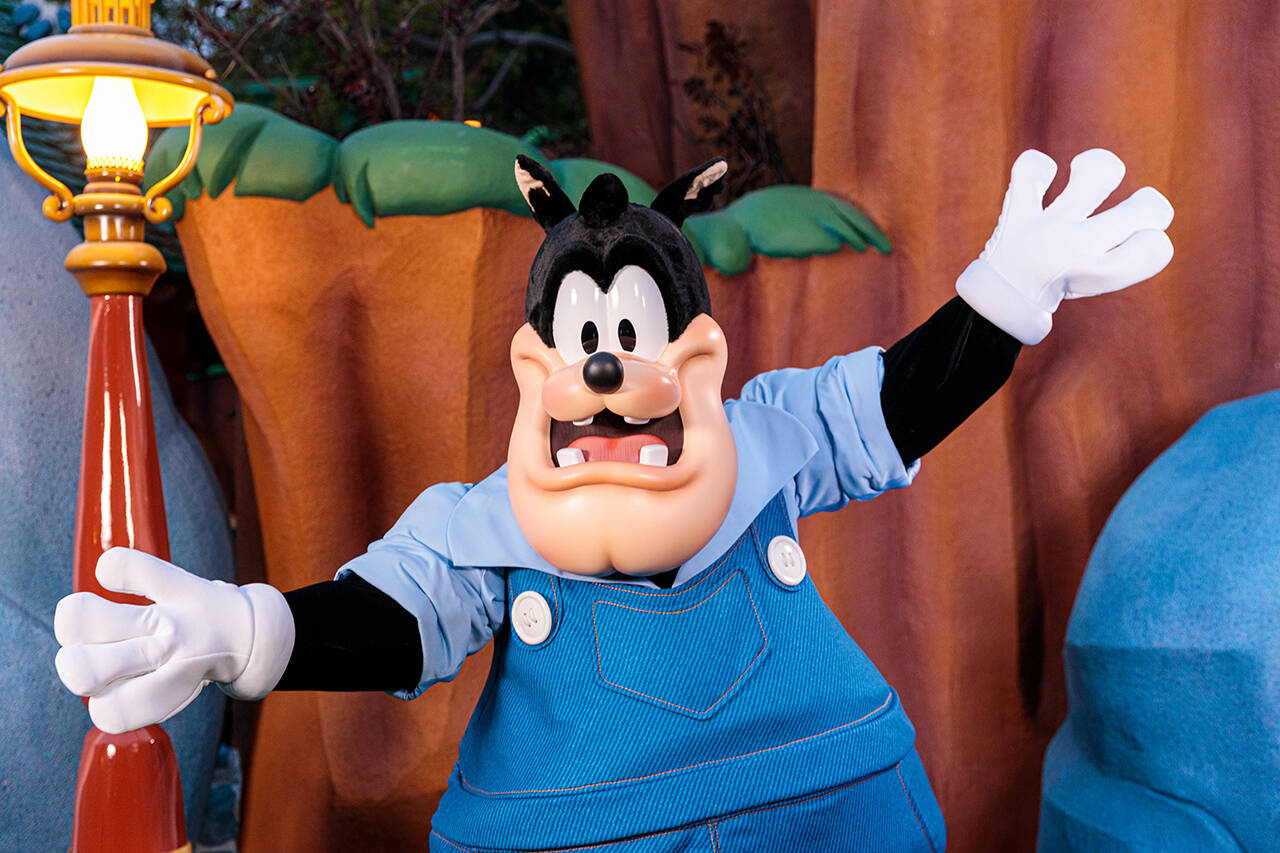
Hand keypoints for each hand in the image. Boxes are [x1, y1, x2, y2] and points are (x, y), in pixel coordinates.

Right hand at [54, 548, 293, 733]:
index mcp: (165, 690)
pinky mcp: (178, 583)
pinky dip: (113, 567)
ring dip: (75, 620)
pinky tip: (113, 575)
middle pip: (84, 670)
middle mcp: (166, 654)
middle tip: (93, 655)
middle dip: (72, 666)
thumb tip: (79, 675)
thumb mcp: (170, 697)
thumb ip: (126, 697)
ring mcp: (172, 617)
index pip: (108, 712)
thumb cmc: (195, 667)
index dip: (99, 703)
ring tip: (95, 620)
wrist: (254, 633)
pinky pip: (132, 566)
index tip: (114, 690)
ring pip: (87, 618)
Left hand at [956, 148, 1173, 344]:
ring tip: (1087, 172)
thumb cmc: (1056, 284)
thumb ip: (1128, 251)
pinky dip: (1038, 166)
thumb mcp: (1096, 277)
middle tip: (1131, 212)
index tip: (1144, 243)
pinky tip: (1045, 174)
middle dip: (1152, 207)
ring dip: (1103, 166)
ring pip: (1097, 175)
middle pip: (1144, 210)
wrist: (998, 301)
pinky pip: (1028, 173)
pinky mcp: (1018, 213)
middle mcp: (1076, 249)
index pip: (1156, 251)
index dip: (1158, 243)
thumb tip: (1152, 209)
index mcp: (1098, 274)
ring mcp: (1046, 227)